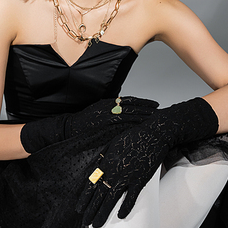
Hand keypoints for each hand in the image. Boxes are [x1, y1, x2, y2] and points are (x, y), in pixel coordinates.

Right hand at [20, 96, 157, 153]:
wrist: (69, 128)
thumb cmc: (82, 123)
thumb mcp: (96, 114)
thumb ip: (108, 112)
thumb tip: (119, 113)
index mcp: (107, 102)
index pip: (128, 100)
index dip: (141, 102)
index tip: (152, 104)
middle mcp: (109, 105)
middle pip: (132, 104)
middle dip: (146, 106)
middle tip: (158, 107)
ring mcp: (108, 113)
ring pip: (130, 112)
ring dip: (143, 113)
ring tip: (155, 115)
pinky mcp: (106, 122)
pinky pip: (123, 121)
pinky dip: (134, 121)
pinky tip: (143, 123)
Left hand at [77, 97, 218, 226]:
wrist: (153, 134)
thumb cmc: (133, 138)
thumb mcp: (112, 144)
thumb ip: (101, 158)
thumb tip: (91, 170)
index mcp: (106, 162)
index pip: (91, 184)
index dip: (84, 198)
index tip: (79, 209)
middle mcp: (114, 171)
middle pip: (99, 195)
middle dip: (90, 211)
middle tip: (85, 223)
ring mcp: (127, 176)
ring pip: (112, 199)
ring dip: (103, 213)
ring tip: (97, 225)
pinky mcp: (141, 179)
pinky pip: (132, 197)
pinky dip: (126, 207)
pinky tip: (120, 217)